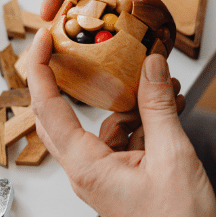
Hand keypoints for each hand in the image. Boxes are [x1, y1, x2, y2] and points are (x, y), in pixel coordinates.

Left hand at [28, 29, 215, 216]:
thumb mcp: (172, 157)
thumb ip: (157, 108)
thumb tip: (151, 67)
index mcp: (88, 166)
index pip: (49, 109)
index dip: (42, 71)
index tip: (44, 41)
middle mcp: (88, 170)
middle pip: (64, 115)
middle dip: (73, 80)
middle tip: (79, 49)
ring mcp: (105, 173)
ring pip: (105, 124)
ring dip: (132, 102)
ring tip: (163, 85)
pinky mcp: (123, 176)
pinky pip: (126, 138)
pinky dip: (145, 120)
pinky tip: (170, 108)